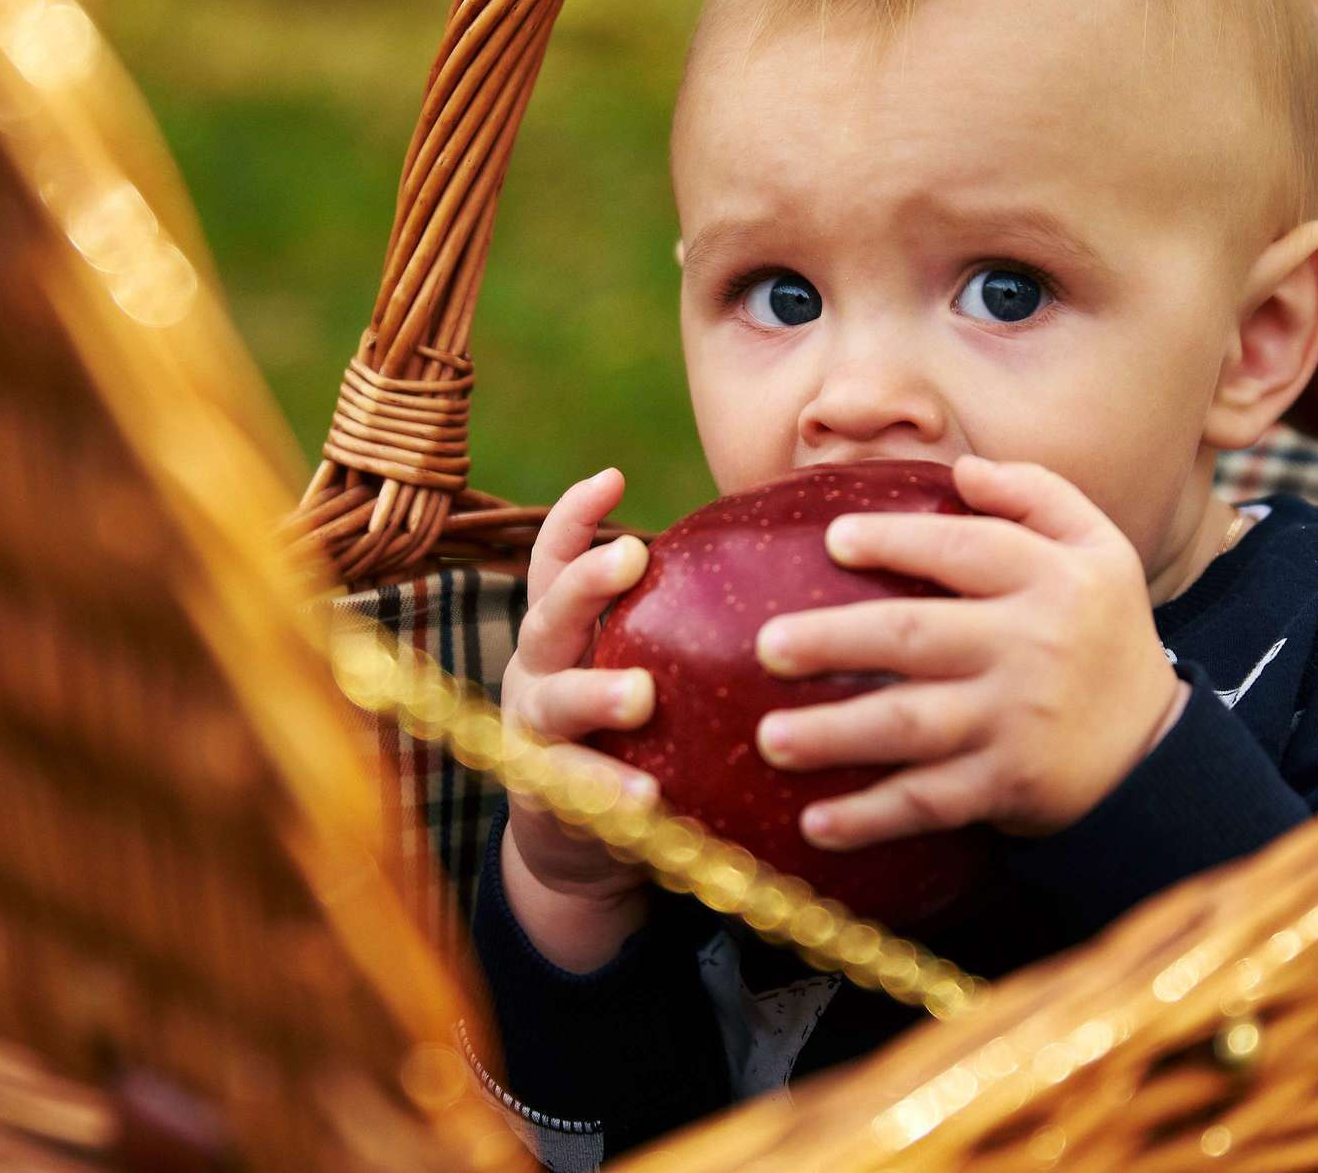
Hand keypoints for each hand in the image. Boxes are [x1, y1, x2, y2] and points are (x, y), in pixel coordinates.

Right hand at [498, 468, 659, 965]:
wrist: (578, 842)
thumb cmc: (632, 732)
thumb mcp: (640, 667)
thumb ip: (679, 621)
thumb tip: (782, 554)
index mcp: (563, 633)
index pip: (557, 562)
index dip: (576, 518)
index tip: (613, 475)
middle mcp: (538, 672)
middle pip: (547, 616)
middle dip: (585, 584)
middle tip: (632, 560)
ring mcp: (534, 736)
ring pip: (554, 704)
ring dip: (595, 694)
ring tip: (640, 696)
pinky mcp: (548, 800)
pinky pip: (575, 794)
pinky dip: (608, 793)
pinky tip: (648, 799)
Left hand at [751, 455, 1186, 849]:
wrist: (1155, 749)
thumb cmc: (1102, 634)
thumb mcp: (1099, 550)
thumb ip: (1038, 494)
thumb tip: (963, 470)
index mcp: (1053, 579)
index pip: (966, 549)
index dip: (898, 541)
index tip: (833, 540)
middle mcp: (1032, 647)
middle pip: (916, 636)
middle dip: (834, 639)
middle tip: (767, 645)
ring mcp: (1015, 721)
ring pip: (910, 725)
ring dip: (834, 735)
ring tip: (768, 738)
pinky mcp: (1007, 786)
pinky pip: (929, 801)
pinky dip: (870, 817)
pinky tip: (814, 825)